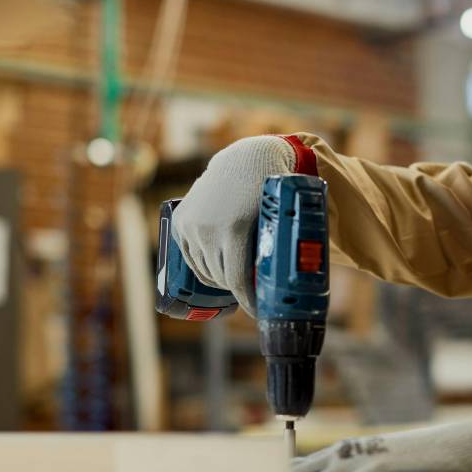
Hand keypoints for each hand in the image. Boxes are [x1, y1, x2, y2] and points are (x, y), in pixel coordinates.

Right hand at [170, 135, 295, 311]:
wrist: (246, 160)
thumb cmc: (271, 190)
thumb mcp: (278, 220)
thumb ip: (279, 250)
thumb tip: (289, 288)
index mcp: (234, 230)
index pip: (237, 281)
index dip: (248, 301)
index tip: (257, 311)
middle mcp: (207, 229)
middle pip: (221, 279)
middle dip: (238, 290)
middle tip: (252, 293)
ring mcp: (191, 225)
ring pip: (204, 271)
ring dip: (220, 280)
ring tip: (236, 280)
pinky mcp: (181, 222)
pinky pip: (190, 258)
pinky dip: (203, 267)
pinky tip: (217, 269)